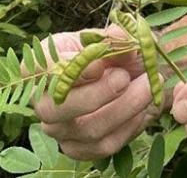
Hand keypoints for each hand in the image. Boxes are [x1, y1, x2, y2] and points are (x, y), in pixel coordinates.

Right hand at [34, 26, 160, 159]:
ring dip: (125, 108)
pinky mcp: (80, 149)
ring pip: (89, 130)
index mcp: (38, 68)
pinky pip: (106, 145)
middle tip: (125, 77)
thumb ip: (112, 38)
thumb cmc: (107, 54)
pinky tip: (144, 108)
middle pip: (58, 109)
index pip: (41, 70)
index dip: (67, 69)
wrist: (124, 77)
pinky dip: (130, 126)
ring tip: (149, 87)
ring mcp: (60, 131)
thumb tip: (119, 37)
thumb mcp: (108, 39)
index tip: (99, 62)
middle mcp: (43, 104)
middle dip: (98, 94)